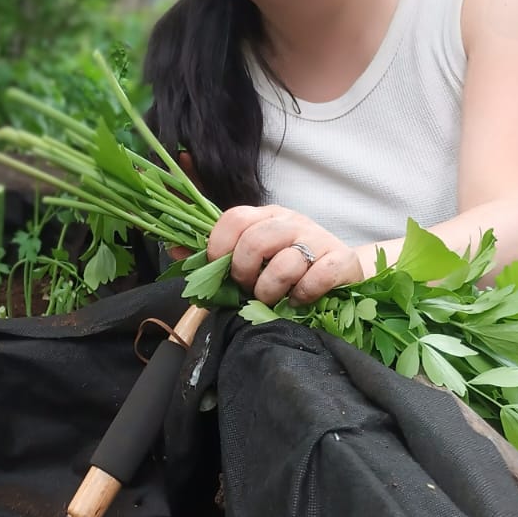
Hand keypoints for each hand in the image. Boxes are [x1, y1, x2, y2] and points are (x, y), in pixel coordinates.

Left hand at [207, 204, 362, 304]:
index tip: (219, 269)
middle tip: (247, 289)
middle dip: (244, 273)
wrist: (343, 271)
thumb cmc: (291, 266)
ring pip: (285, 263)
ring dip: (271, 290)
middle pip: (255, 240)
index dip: (219, 247)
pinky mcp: (341, 260)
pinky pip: (317, 277)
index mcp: (266, 216)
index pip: (234, 218)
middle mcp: (292, 222)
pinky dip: (303, 295)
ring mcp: (318, 239)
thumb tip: (174, 250)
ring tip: (272, 299)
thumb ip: (218, 256)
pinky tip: (299, 300)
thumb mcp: (254, 256)